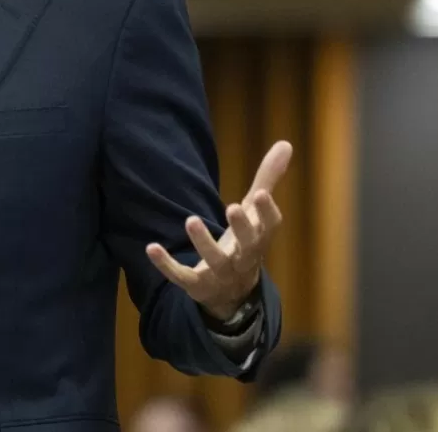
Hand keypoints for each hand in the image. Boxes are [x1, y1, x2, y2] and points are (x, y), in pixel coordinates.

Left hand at [145, 140, 291, 320]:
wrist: (234, 293)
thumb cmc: (245, 242)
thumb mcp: (255, 212)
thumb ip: (267, 179)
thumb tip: (286, 143)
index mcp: (259, 239)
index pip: (270, 227)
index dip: (267, 212)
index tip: (260, 194)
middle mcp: (244, 259)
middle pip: (248, 246)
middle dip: (241, 228)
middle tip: (233, 207)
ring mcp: (220, 274)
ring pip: (215, 262)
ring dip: (204, 242)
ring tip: (190, 219)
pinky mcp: (197, 285)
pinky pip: (182, 277)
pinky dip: (166, 265)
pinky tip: (151, 247)